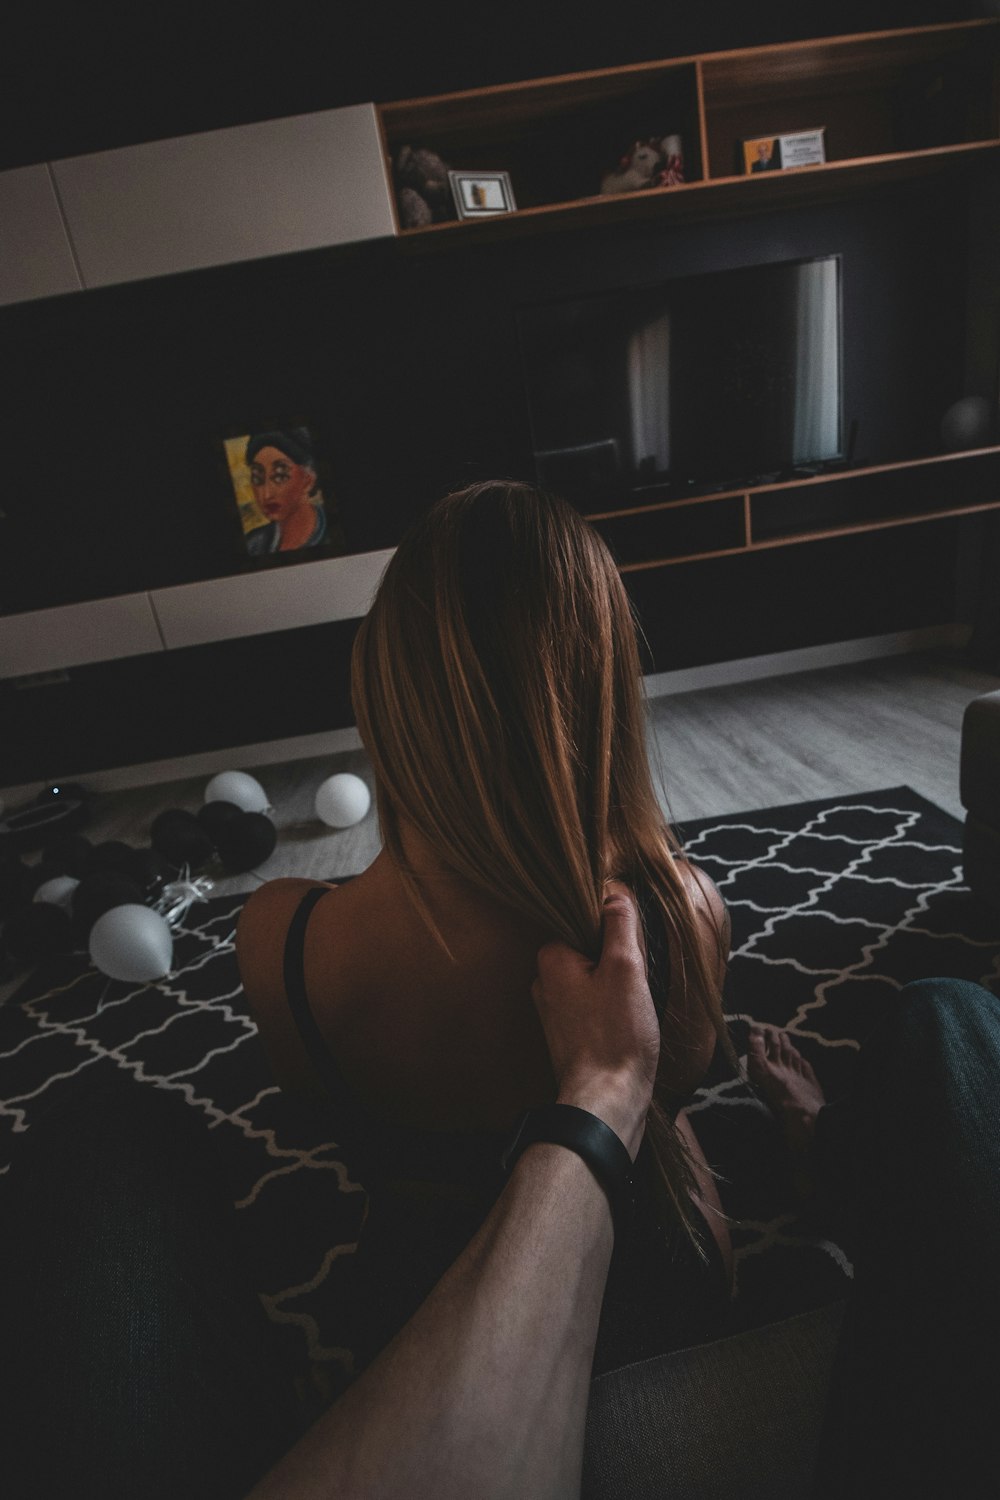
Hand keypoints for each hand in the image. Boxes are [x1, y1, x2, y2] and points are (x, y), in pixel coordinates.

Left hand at [531, 883, 659, 1158]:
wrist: (607, 1103)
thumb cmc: (616, 1036)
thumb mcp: (626, 969)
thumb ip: (620, 924)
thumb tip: (614, 890)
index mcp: (550, 959)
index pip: (582, 921)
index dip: (613, 930)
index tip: (633, 951)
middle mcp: (544, 983)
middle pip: (589, 951)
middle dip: (618, 961)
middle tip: (636, 984)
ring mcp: (555, 1012)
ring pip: (594, 980)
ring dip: (618, 988)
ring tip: (634, 1009)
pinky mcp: (569, 1036)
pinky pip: (595, 1007)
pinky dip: (613, 1011)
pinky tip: (629, 1026)